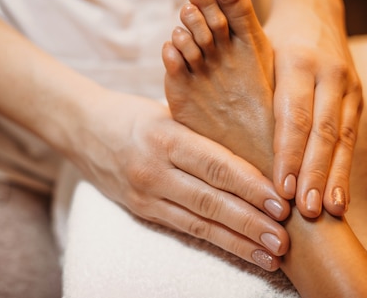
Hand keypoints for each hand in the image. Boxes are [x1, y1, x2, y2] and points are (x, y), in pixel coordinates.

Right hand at [66, 90, 290, 270]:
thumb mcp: (170, 110)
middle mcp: (154, 168)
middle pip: (210, 200)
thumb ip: (207, 131)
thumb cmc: (134, 113)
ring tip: (271, 256)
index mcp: (165, 136)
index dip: (250, 186)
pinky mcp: (142, 210)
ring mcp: (146, 194)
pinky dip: (217, 242)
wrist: (82, 127)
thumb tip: (261, 152)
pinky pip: (184, 230)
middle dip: (250, 222)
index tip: (281, 203)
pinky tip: (241, 251)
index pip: (215, 164)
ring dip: (238, 242)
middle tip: (284, 239)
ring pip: (199, 224)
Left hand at [265, 3, 362, 217]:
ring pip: (343, 138)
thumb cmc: (273, 39)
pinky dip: (345, 170)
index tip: (282, 186)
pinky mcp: (358, 99)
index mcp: (298, 61)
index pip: (294, 114)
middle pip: (322, 130)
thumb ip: (245, 86)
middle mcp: (329, 74)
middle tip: (305, 209)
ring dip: (335, 177)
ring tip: (328, 211)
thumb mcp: (257, 51)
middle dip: (314, 173)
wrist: (315, 13)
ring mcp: (349, 87)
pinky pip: (352, 138)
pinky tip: (339, 198)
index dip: (289, 152)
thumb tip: (212, 126)